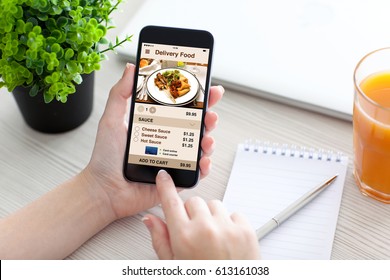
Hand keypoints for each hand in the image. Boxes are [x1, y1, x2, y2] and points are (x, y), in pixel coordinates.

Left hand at [83, 63, 223, 219]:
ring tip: (207, 137)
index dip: (197, 97)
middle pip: (196, 125)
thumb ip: (121, 93)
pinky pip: (196, 172)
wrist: (104, 189)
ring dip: (209, 139)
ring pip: (200, 147)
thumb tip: (132, 68)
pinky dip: (204, 166)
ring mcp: (175, 158)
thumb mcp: (112, 119)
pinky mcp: (176, 178)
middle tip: (211, 112)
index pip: (182, 107)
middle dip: (209, 116)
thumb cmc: (106, 157)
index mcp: (157, 124)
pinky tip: (203, 160)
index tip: (207, 86)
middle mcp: (169, 139)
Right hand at [142, 170, 259, 259]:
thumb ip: (160, 240)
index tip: (164, 177)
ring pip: (214, 204)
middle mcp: (205, 228)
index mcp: (184, 237)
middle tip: (194, 231)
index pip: (170, 201)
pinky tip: (227, 239)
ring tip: (212, 237)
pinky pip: (234, 213)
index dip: (165, 186)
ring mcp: (227, 228)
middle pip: (193, 201)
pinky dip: (230, 223)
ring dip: (211, 216)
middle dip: (191, 213)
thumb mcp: (173, 265)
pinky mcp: (246, 230)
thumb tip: (150, 220)